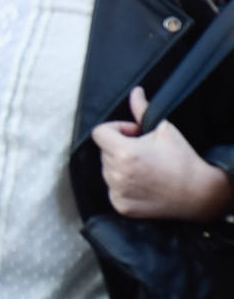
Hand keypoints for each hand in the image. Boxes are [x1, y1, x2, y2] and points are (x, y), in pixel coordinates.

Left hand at [91, 86, 232, 220]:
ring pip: (107, 170)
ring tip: (144, 167)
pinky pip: (112, 189)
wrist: (200, 193)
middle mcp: (117, 174)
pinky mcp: (121, 206)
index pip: (99, 132)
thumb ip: (142, 109)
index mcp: (124, 153)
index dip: (116, 129)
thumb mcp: (164, 129)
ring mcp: (118, 192)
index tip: (133, 133)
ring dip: (119, 165)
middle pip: (104, 151)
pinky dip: (122, 184)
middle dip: (119, 146)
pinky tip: (143, 182)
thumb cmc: (183, 159)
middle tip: (143, 150)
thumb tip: (135, 92)